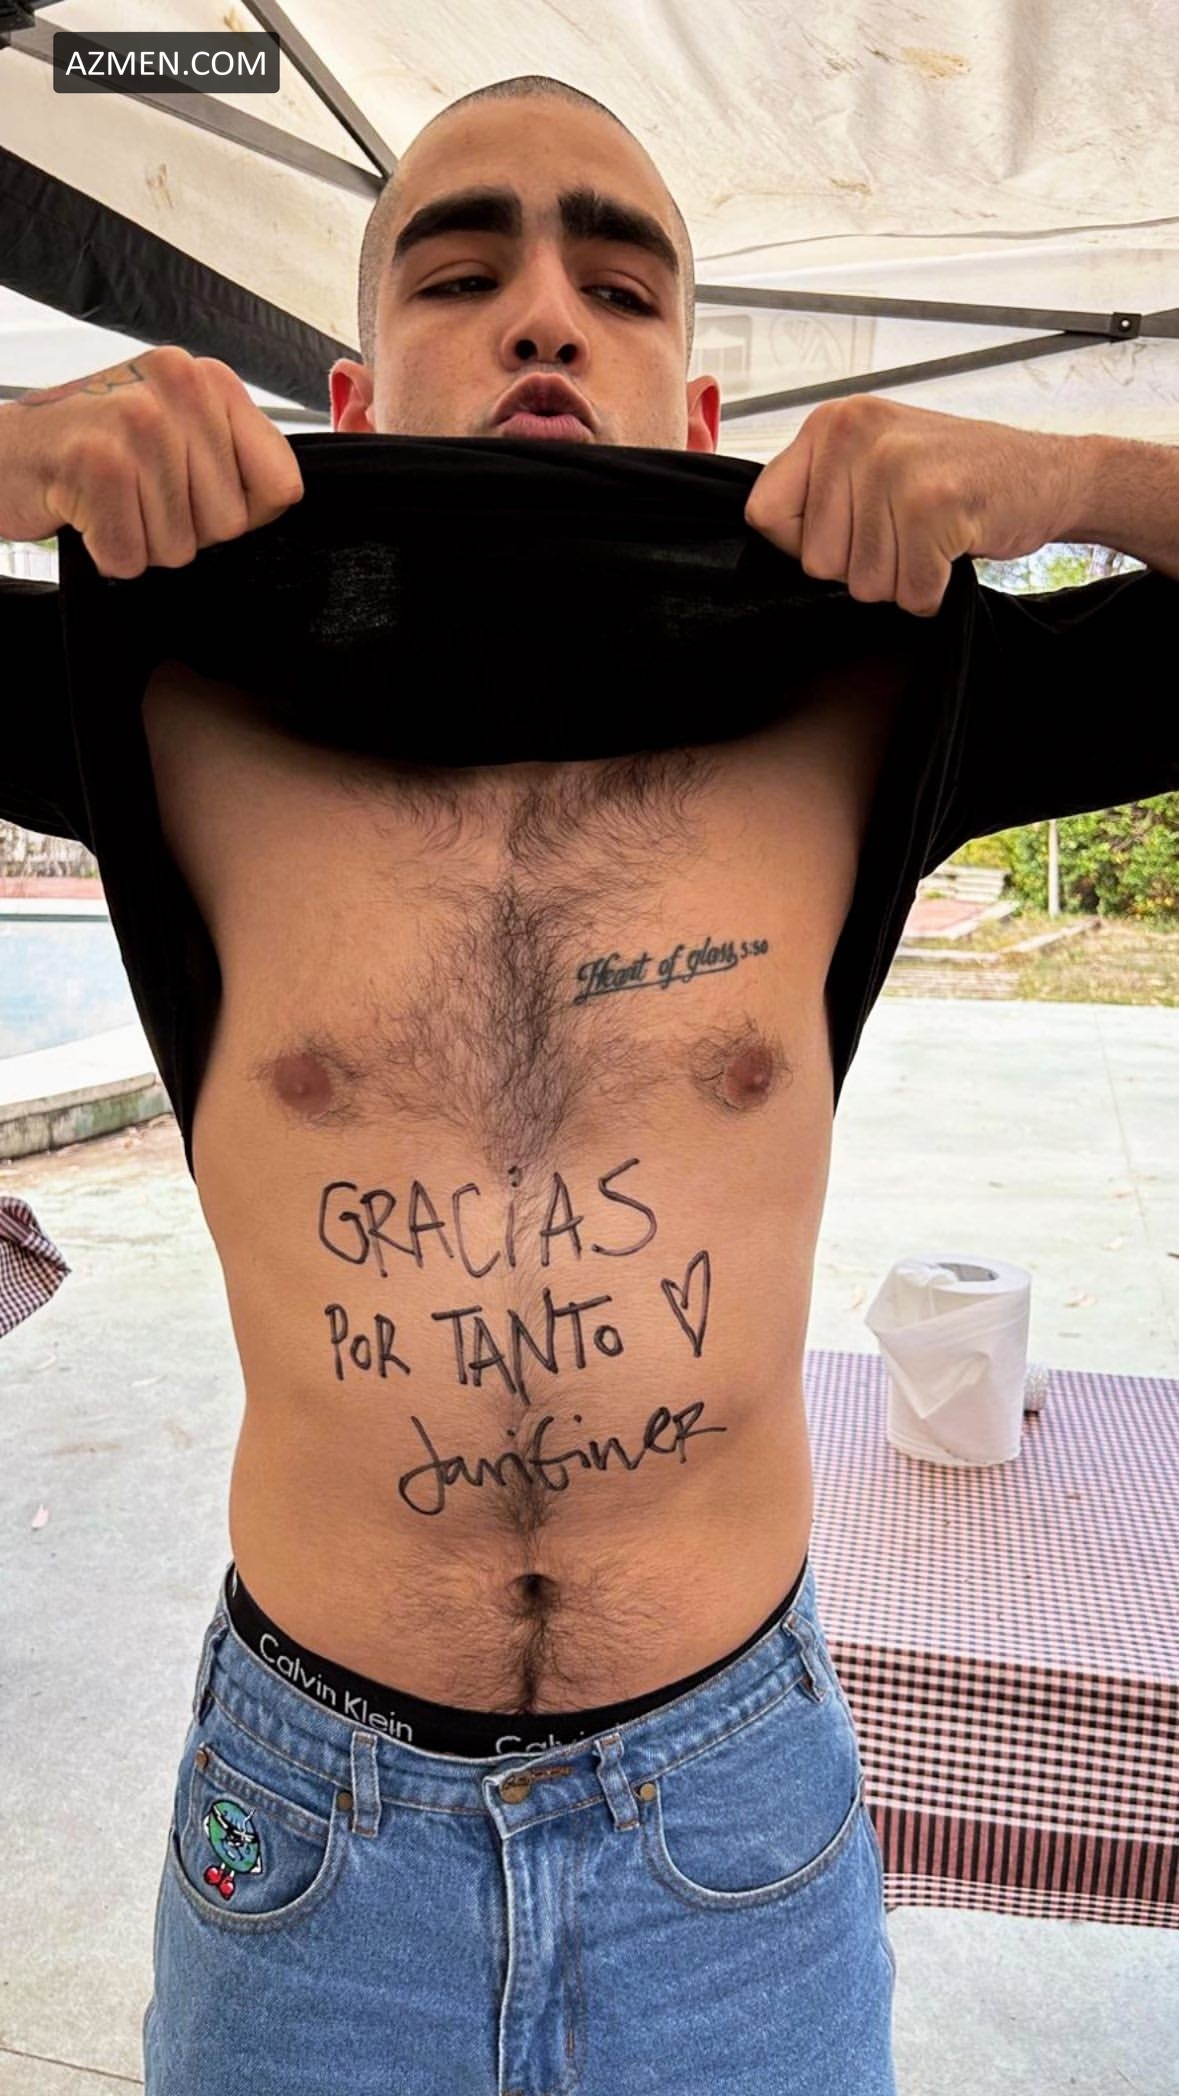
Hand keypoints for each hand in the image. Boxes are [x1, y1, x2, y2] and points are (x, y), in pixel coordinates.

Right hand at [0, 345, 302, 577]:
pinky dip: (108, 552)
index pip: (280, 485)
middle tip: (136, 494)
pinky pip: (132, 555)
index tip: (195, 491)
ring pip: (181, 546)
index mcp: (208, 378)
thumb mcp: (179, 433)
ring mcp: (135, 421)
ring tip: (110, 500)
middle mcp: (178, 387)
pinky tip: (85, 512)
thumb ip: (237, 458)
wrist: (7, 452)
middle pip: (230, 523)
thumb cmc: (97, 450)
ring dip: (141, 541)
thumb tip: (284, 496)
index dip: (242, 512)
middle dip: (183, 530)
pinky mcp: (95, 463)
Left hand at [743, 396, 1083, 615]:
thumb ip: (821, 491)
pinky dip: (935, 590)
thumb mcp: (872, 462)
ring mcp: (894, 465)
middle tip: (908, 530)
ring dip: (903, 578)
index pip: (765, 516)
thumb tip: (764, 537)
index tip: (851, 529)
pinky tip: (955, 548)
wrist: (1047, 473)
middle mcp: (854, 433)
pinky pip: (910, 591)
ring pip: (863, 584)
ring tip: (933, 535)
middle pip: (816, 562)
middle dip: (864, 567)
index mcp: (830, 423)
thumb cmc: (954, 477)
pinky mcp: (932, 504)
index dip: (805, 544)